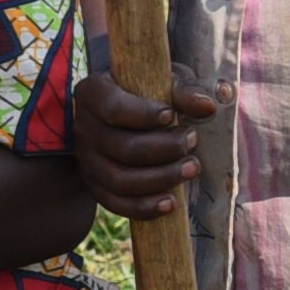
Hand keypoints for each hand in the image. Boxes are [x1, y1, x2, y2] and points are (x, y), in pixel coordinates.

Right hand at [69, 70, 220, 218]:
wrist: (126, 117)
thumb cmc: (149, 93)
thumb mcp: (165, 82)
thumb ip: (185, 91)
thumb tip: (207, 107)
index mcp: (93, 93)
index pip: (114, 108)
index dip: (144, 115)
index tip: (172, 115)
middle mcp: (82, 127)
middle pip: (123, 148)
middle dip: (165, 149)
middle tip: (193, 141)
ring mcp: (86, 160)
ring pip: (120, 179)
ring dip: (161, 178)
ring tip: (192, 168)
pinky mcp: (95, 185)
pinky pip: (115, 203)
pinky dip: (144, 207)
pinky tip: (171, 203)